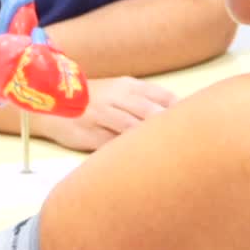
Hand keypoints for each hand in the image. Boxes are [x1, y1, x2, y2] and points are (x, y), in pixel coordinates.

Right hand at [40, 76, 176, 151]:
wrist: (52, 103)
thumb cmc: (93, 100)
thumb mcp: (118, 91)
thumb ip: (144, 101)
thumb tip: (178, 117)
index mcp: (127, 86)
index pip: (162, 96)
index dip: (179, 112)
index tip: (196, 126)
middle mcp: (115, 97)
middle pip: (150, 113)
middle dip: (168, 128)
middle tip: (188, 145)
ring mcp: (101, 115)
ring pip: (132, 129)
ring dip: (149, 143)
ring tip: (167, 157)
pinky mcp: (89, 134)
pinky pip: (112, 146)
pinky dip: (127, 154)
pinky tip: (141, 163)